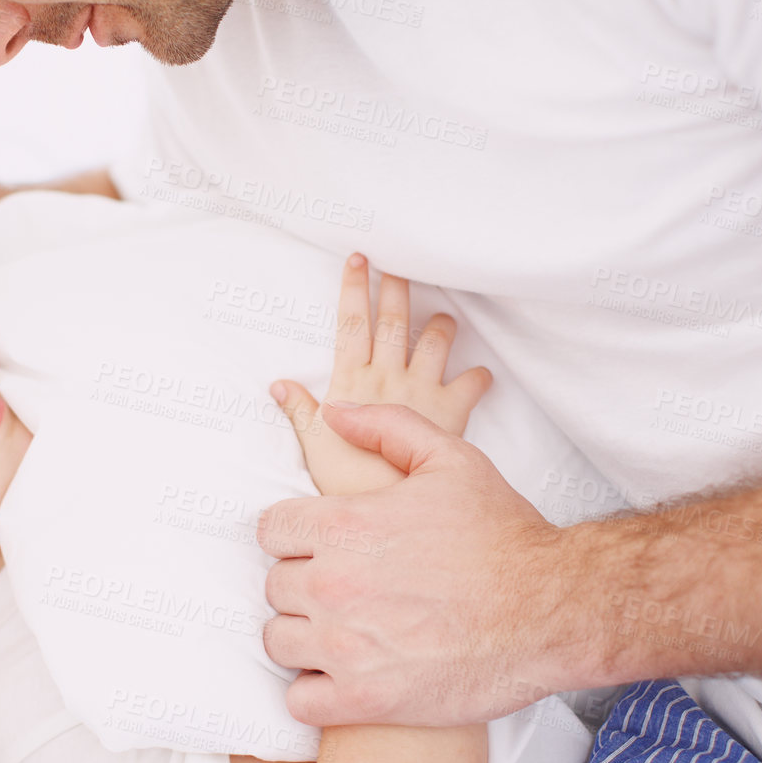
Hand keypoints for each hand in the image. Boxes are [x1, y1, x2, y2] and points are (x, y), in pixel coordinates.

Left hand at [258, 401, 574, 726]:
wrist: (553, 611)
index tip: (324, 547)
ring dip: (305, 637)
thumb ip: (386, 427)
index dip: (296, 536)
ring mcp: (346, 648)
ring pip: (278, 642)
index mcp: (345, 525)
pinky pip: (300, 701)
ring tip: (344, 633)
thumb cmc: (504, 536)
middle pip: (274, 587)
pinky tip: (346, 678)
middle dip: (304, 585)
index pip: (270, 531)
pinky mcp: (365, 701)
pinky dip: (315, 692)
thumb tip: (333, 413)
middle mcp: (335, 584)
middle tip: (346, 590)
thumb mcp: (451, 459)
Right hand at [271, 253, 491, 496]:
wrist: (389, 503)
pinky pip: (471, 384)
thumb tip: (278, 384)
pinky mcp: (450, 411)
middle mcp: (388, 377)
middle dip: (397, 289)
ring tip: (445, 317)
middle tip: (403, 263)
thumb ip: (299, 411)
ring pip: (435, 342)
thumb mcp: (312, 446)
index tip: (359, 259)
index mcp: (351, 381)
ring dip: (441, 325)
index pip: (351, 323)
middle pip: (393, 322)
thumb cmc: (347, 481)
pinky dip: (479, 377)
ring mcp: (421, 390)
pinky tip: (483, 374)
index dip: (354, 288)